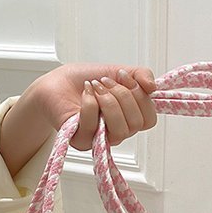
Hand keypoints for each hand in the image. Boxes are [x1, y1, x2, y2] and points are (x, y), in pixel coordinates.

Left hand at [30, 63, 156, 149]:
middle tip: (105, 82)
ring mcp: (100, 139)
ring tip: (95, 87)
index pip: (148, 120)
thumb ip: (140, 75)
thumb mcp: (118, 71)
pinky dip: (90, 103)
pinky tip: (85, 92)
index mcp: (128, 118)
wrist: (57, 83)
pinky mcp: (82, 141)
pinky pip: (94, 126)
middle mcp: (117, 132)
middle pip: (136, 124)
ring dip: (108, 101)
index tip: (124, 76)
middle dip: (122, 96)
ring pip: (120, 130)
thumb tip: (153, 87)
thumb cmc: (86, 80)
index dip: (141, 97)